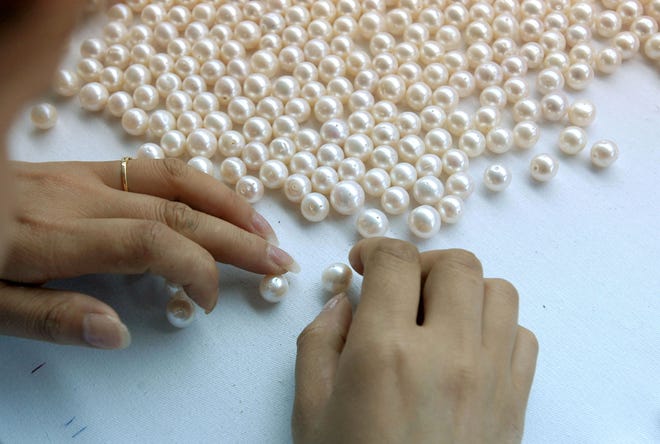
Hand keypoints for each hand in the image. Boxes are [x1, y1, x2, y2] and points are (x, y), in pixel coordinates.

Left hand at [0, 159, 297, 348]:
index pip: (152, 242)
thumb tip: (121, 331)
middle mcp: (79, 198)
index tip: (210, 302)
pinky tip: (217, 200)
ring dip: (226, 202)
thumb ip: (52, 316)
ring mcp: (83, 177)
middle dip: (236, 235)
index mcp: (54, 235)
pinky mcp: (82, 170)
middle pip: (178, 210)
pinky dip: (196, 184)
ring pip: (173, 178)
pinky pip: (153, 168)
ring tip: (262, 227)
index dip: (196, 269)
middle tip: (279, 259)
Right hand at [293, 238, 537, 443]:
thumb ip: (318, 344)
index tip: (363, 263)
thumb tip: (342, 302)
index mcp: (386, 353)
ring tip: (436, 314)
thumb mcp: (311, 413)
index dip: (374, 249)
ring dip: (464, 289)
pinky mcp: (516, 400)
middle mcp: (447, 354)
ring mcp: (490, 375)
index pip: (395, 261)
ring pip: (497, 290)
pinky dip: (495, 326)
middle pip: (455, 263)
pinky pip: (522, 335)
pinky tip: (466, 347)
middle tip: (399, 287)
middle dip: (421, 264)